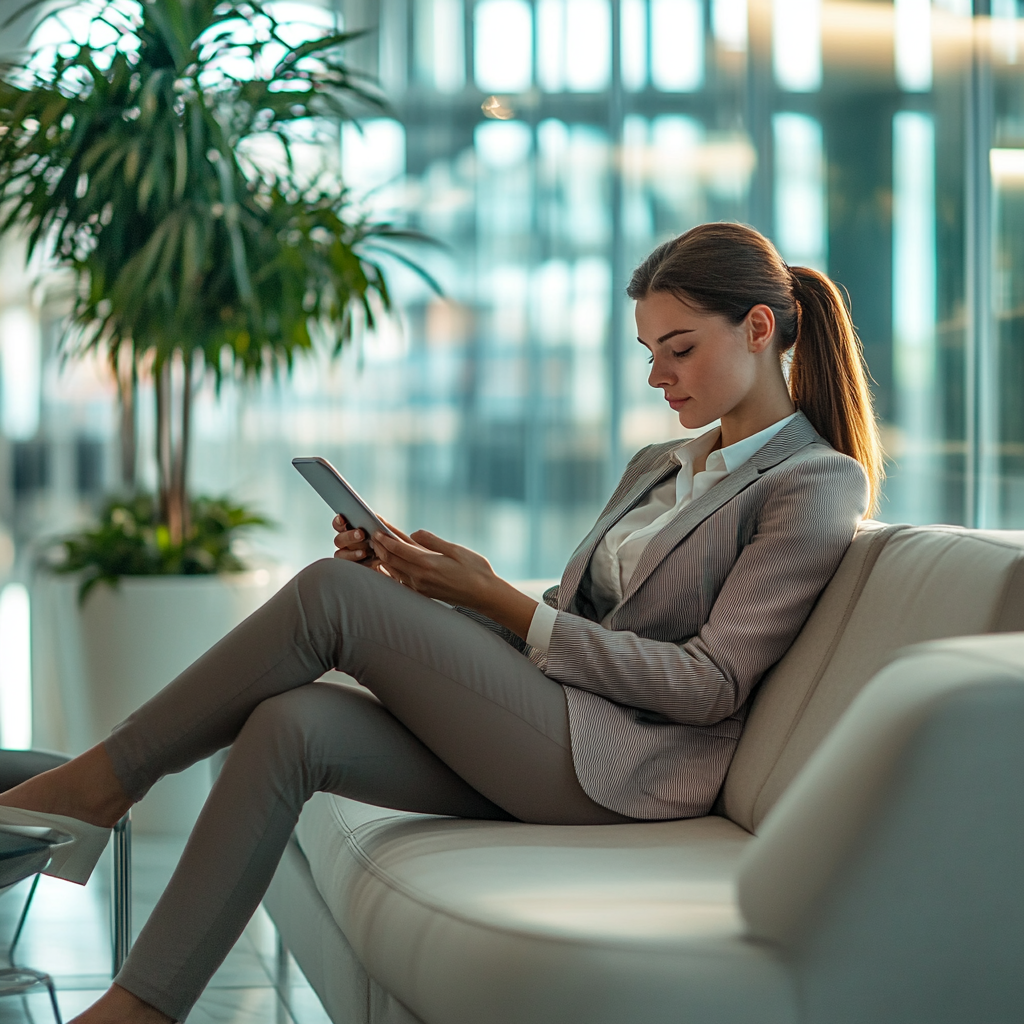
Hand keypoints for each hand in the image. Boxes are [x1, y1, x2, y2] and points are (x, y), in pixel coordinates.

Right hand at [332, 515, 382, 567]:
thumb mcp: (384, 532)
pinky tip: (370, 561)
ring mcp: (347, 556)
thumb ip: (378, 523)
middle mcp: (346, 543)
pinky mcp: (354, 567)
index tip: (342, 518)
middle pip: (339, 539)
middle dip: (349, 536)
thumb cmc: (384, 542)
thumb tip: (374, 516)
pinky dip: (359, 563)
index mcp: (350, 530)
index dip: (339, 521)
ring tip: (364, 552)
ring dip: (352, 553)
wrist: (390, 560)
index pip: (339, 524)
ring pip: (341, 554)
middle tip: (361, 534)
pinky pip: (350, 566)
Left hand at [369, 528, 538, 637]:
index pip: (398, 548)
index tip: (376, 527)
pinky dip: (391, 570)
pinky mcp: (423, 593)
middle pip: (391, 560)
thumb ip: (432, 541)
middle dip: (380, 546)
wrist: (485, 596)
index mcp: (428, 563)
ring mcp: (420, 587)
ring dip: (383, 558)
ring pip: (394, 570)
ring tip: (377, 545)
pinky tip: (387, 565)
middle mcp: (420, 577)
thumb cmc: (476, 570)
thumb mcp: (456, 549)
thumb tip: (413, 534)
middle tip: (371, 534)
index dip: (385, 537)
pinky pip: (401, 580)